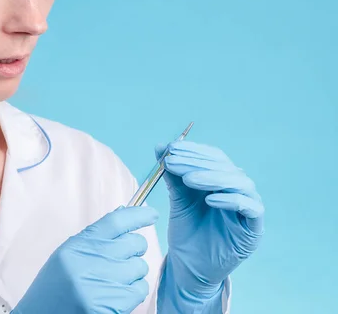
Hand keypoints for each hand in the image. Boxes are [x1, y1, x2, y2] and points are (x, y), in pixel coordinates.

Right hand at [13, 206, 158, 313]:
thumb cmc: (52, 291)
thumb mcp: (66, 258)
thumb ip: (93, 239)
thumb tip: (123, 216)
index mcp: (77, 246)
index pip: (115, 222)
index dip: (137, 215)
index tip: (150, 214)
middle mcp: (89, 261)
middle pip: (133, 243)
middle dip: (135, 250)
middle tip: (124, 259)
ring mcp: (101, 284)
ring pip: (140, 267)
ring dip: (133, 274)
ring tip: (114, 282)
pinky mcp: (110, 305)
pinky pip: (139, 290)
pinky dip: (133, 293)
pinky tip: (117, 297)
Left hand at [157, 140, 263, 303]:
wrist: (189, 267)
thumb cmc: (186, 232)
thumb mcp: (177, 200)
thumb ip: (172, 175)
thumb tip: (160, 146)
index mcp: (222, 180)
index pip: (214, 157)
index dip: (194, 150)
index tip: (170, 148)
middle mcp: (238, 190)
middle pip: (225, 166)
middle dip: (197, 161)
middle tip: (172, 161)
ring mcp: (249, 208)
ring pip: (240, 182)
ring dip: (212, 177)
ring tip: (187, 179)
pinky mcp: (254, 229)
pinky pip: (250, 207)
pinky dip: (231, 199)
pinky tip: (209, 199)